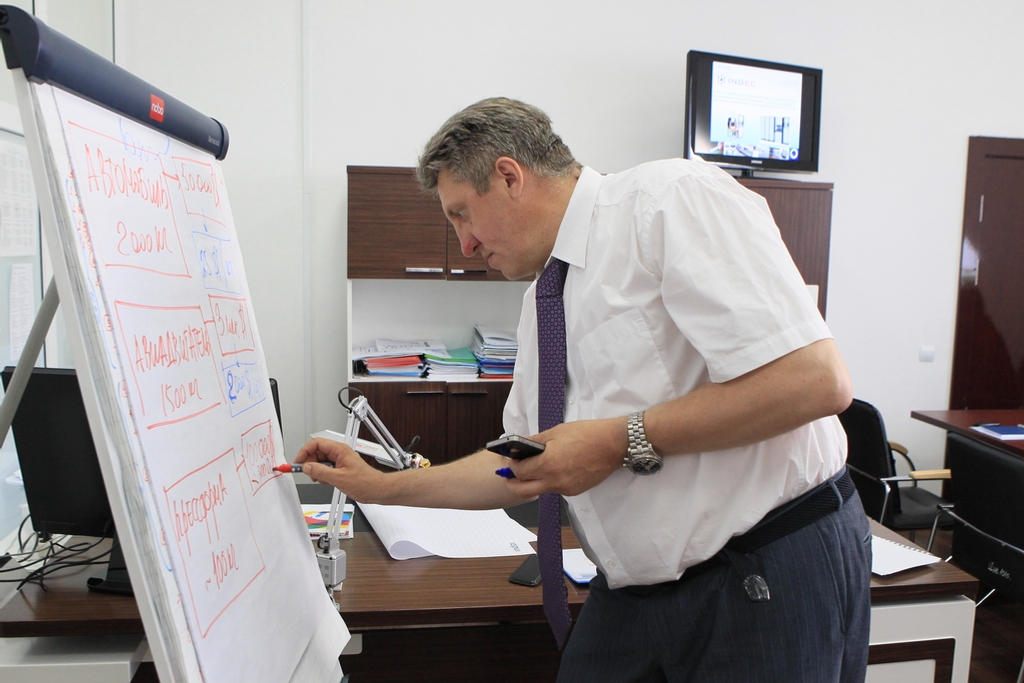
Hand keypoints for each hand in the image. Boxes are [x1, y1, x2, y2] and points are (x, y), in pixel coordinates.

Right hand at [293, 437, 386, 502]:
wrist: (376, 490)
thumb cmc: (365, 482)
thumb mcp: (339, 478)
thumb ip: (320, 472)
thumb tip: (307, 467)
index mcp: (339, 450)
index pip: (317, 443)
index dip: (305, 451)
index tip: (298, 462)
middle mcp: (339, 453)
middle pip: (317, 452)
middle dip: (310, 463)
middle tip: (309, 473)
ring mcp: (340, 461)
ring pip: (320, 461)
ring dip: (317, 471)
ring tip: (321, 479)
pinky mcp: (340, 469)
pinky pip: (326, 469)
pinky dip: (322, 475)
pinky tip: (327, 482)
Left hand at [503, 417, 627, 497]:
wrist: (613, 444)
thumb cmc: (587, 434)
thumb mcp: (556, 432)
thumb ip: (535, 442)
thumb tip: (519, 447)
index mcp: (548, 464)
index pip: (520, 472)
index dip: (511, 466)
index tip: (510, 460)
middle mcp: (555, 481)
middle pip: (524, 490)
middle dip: (513, 483)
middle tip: (509, 476)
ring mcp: (566, 488)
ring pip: (541, 490)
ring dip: (533, 482)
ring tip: (533, 468)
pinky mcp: (575, 491)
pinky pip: (556, 489)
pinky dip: (550, 481)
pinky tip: (554, 468)